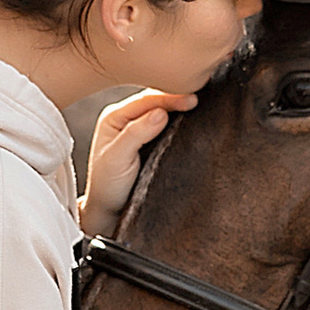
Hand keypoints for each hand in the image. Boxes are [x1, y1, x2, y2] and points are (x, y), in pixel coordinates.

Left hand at [80, 88, 194, 236]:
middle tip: (201, 97)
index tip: (192, 99)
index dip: (170, 97)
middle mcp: (127, 120)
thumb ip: (136, 134)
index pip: (146, 100)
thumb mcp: (117, 159)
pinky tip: (193, 120)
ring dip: (180, 108)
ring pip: (163, 111)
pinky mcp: (151, 142)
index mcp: (114, 118)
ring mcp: (139, 130)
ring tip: (201, 104)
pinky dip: (180, 121)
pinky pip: (168, 126)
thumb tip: (160, 112)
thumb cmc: (108, 186)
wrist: (110, 212)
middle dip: (177, 97)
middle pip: (156, 101)